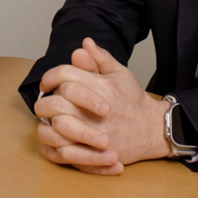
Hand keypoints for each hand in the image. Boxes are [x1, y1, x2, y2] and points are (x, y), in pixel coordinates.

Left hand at [34, 38, 169, 173]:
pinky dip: (52, 146)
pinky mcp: (94, 153)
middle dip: (45, 101)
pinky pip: (63, 151)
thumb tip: (84, 43)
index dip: (50, 77)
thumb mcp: (121, 73)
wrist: (152, 130)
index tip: (47, 83)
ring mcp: (95, 134)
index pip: (64, 75)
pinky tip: (53, 137)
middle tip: (46, 103)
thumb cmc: (133, 100)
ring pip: (56, 128)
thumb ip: (100, 58)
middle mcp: (96, 110)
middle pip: (56, 102)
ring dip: (47, 123)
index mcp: (102, 86)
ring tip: (49, 120)